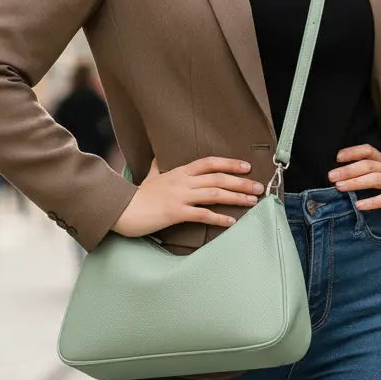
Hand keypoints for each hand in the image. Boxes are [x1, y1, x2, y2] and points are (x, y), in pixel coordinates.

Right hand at [111, 156, 262, 237]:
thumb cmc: (136, 195)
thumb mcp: (149, 177)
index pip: (209, 163)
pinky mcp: (176, 213)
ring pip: (214, 194)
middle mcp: (182, 182)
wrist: (122, 210)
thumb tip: (157, 158)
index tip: (246, 166)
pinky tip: (231, 221)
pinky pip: (202, 215)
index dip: (229, 163)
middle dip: (240, 182)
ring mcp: (180, 197)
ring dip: (236, 197)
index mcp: (179, 172)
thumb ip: (157, 167)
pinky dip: (219, 218)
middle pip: (217, 178)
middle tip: (259, 187)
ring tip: (252, 201)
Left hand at [328, 144, 380, 225]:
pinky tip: (359, 205)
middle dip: (348, 170)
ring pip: (376, 179)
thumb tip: (342, 178)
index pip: (369, 150)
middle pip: (369, 164)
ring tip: (340, 187)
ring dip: (356, 182)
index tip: (337, 157)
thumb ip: (370, 175)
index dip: (353, 151)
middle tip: (331, 176)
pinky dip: (372, 201)